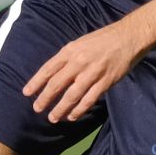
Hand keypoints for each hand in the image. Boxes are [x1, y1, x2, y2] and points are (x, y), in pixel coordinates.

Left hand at [24, 21, 145, 122]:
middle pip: (57, 84)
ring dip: (61, 108)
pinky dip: (79, 110)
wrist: (129, 37)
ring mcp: (92, 73)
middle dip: (45, 98)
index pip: (48, 69)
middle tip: (37, 109)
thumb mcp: (81, 43)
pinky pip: (89, 99)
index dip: (36, 82)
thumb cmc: (103, 39)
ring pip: (71, 95)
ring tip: (53, 117)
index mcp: (70, 51)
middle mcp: (78, 62)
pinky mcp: (105, 82)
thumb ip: (68, 57)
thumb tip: (54, 73)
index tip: (26, 93)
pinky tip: (72, 116)